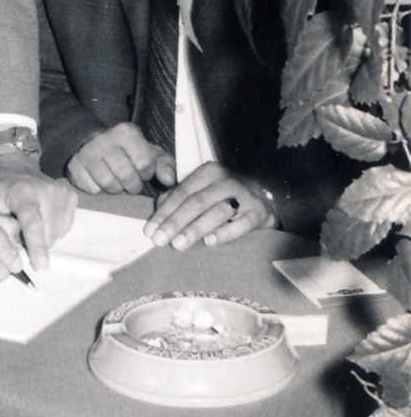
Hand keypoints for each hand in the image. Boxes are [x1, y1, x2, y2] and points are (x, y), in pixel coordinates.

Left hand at [0, 156, 76, 270]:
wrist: (13, 166)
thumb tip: (3, 254)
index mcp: (22, 191)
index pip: (32, 221)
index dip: (36, 245)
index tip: (41, 266)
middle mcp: (46, 189)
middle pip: (46, 234)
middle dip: (32, 245)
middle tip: (18, 234)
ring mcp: (61, 192)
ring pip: (56, 235)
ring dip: (42, 239)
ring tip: (27, 224)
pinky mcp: (70, 196)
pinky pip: (63, 228)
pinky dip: (52, 231)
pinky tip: (40, 218)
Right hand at [66, 123, 174, 195]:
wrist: (90, 142)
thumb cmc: (126, 151)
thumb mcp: (148, 152)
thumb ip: (164, 164)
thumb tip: (169, 180)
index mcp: (126, 132)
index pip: (145, 163)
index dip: (146, 173)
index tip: (142, 171)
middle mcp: (104, 139)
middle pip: (127, 176)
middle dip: (132, 185)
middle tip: (130, 182)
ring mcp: (87, 153)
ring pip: (109, 184)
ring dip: (116, 189)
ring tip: (117, 182)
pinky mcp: (74, 167)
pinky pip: (92, 189)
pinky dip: (99, 190)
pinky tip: (100, 180)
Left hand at [143, 163, 276, 250]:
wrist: (266, 198)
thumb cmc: (224, 197)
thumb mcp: (202, 190)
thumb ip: (178, 196)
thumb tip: (158, 207)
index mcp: (209, 172)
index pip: (182, 193)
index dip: (164, 212)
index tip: (149, 230)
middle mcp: (227, 181)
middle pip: (196, 202)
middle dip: (175, 223)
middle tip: (159, 240)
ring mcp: (245, 196)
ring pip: (216, 212)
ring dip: (195, 229)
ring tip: (178, 244)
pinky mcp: (260, 213)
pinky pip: (241, 225)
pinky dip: (225, 233)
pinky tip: (210, 242)